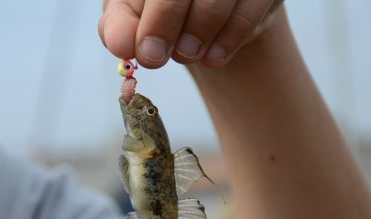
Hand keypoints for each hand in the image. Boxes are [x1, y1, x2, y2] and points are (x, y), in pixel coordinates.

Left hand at [98, 0, 281, 68]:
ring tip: (186, 55)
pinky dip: (229, 39)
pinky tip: (212, 58)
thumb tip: (119, 44)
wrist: (215, 17)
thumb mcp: (135, 14)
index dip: (152, 17)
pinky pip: (251, 8)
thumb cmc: (165, 9)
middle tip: (156, 58)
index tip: (145, 52)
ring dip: (199, 33)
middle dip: (166, 22)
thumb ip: (121, 25)